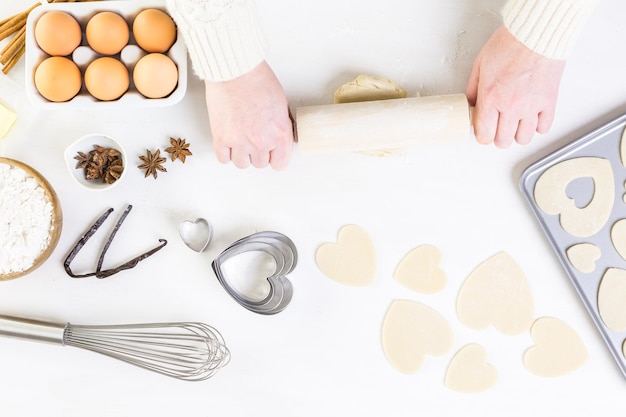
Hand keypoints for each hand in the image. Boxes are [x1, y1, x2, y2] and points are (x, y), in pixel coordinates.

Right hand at [204, 61, 293, 168]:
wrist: (235, 70)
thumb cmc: (257, 80)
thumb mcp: (282, 104)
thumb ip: (281, 125)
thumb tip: (281, 136)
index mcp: (279, 134)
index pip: (280, 164)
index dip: (276, 158)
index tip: (272, 152)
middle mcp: (260, 142)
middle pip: (260, 163)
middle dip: (258, 152)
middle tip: (255, 138)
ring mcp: (239, 142)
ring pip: (242, 163)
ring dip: (242, 154)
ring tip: (241, 139)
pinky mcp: (221, 138)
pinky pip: (223, 158)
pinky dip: (226, 153)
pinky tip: (229, 143)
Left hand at [466, 26, 565, 147]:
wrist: (536, 34)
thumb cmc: (510, 44)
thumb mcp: (480, 64)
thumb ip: (473, 88)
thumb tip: (471, 104)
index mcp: (491, 98)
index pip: (484, 135)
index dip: (482, 135)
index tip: (484, 130)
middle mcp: (511, 106)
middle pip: (503, 141)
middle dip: (498, 136)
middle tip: (498, 126)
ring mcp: (531, 106)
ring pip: (524, 138)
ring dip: (517, 133)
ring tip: (515, 123)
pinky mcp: (549, 102)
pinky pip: (544, 127)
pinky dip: (538, 126)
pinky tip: (532, 117)